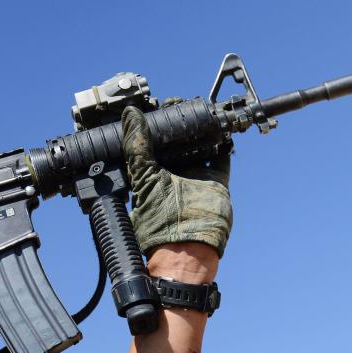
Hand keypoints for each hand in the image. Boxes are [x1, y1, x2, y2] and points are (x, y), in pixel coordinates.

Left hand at [121, 104, 233, 257]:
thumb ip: (137, 147)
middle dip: (176, 121)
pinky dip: (222, 141)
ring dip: (198, 127)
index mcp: (150, 173)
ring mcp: (194, 177)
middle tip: (176, 104)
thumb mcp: (144, 177)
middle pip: (174, 140)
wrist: (188, 248)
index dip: (151, 123)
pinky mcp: (215, 181)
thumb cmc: (160, 222)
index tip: (154, 106)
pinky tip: (219, 127)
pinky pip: (221, 155)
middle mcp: (171, 174)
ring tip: (196, 109)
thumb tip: (129, 116)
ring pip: (197, 144)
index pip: (150, 141)